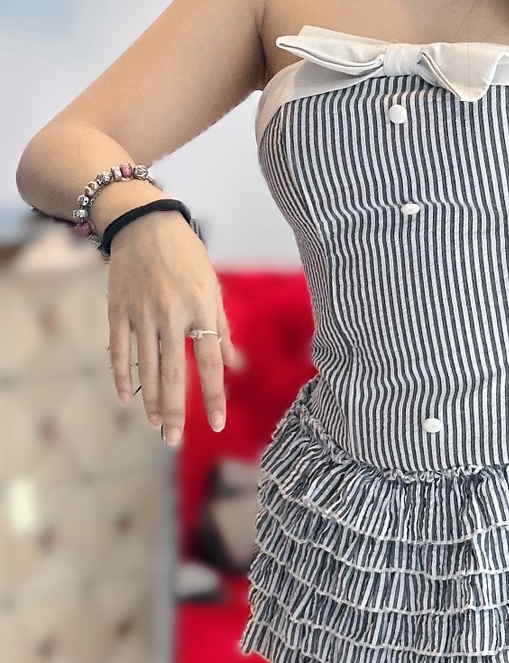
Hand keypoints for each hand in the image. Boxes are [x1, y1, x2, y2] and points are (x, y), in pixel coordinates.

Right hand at [105, 209, 242, 443]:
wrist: (143, 222)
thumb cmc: (187, 255)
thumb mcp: (212, 286)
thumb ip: (221, 328)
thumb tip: (236, 365)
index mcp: (200, 307)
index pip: (209, 362)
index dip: (213, 396)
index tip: (216, 424)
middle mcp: (171, 313)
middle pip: (173, 373)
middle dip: (174, 410)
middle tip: (174, 441)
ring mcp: (141, 312)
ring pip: (145, 367)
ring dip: (150, 400)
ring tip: (155, 426)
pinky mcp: (118, 309)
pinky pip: (119, 350)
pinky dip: (122, 376)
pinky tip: (127, 398)